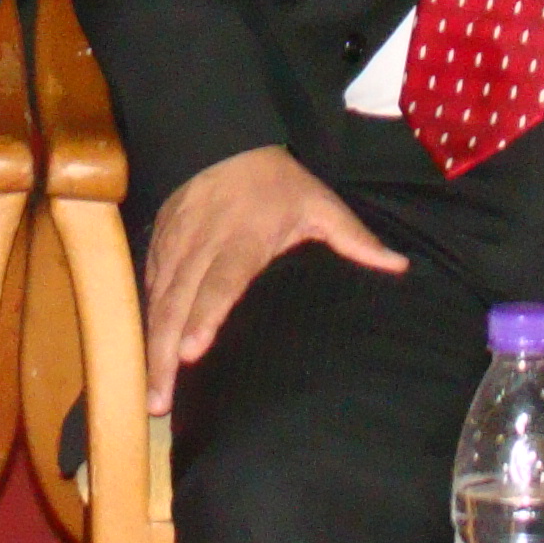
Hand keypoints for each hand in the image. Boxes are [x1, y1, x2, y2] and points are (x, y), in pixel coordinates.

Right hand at [140, 147, 406, 413]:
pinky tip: (145, 362)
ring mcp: (175, 248)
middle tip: (161, 402)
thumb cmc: (277, 182)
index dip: (204, 316)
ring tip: (152, 396)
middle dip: (165, 353)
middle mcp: (203, 246)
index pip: (221, 282)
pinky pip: (149, 291)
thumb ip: (355, 238)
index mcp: (244, 239)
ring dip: (150, 348)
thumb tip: (399, 266)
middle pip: (179, 305)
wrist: (222, 140)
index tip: (191, 352)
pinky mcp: (158, 248)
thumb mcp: (319, 202)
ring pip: (158, 303)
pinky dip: (144, 326)